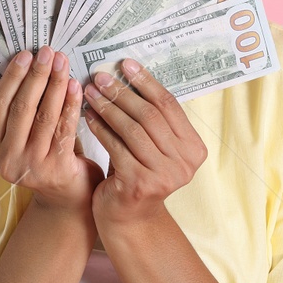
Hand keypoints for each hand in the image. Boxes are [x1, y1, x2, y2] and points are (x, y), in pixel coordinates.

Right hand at [0, 47, 100, 211]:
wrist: (69, 200)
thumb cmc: (47, 161)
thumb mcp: (25, 139)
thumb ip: (23, 113)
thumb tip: (31, 65)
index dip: (12, 77)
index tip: (25, 54)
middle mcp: (7, 161)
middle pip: (21, 108)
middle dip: (35, 75)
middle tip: (47, 51)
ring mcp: (30, 167)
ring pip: (43, 116)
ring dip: (54, 85)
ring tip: (63, 62)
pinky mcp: (55, 170)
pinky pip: (64, 129)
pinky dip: (70, 104)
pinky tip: (76, 86)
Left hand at [82, 58, 206, 221]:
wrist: (128, 218)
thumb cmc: (137, 174)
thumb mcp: (152, 147)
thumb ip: (150, 119)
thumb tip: (126, 73)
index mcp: (194, 148)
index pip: (170, 106)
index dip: (146, 82)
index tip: (125, 63)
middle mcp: (185, 163)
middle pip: (150, 116)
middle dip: (123, 92)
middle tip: (100, 77)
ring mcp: (164, 175)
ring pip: (133, 130)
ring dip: (109, 108)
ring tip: (90, 93)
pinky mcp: (140, 183)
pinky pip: (116, 147)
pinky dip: (100, 129)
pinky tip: (88, 116)